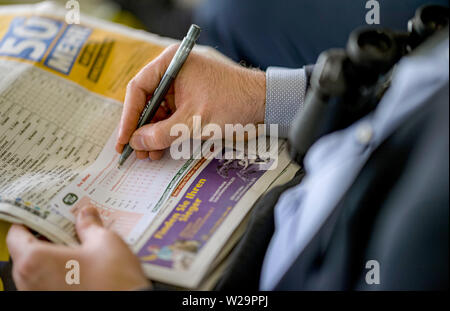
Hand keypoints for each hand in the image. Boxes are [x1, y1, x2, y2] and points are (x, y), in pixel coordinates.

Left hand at [6, 207, 149, 290]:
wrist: (128, 305)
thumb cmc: (114, 281)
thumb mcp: (104, 242)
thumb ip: (90, 226)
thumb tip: (87, 215)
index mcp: (35, 261)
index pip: (17, 235)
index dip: (33, 221)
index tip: (46, 214)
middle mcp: (30, 283)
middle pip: (27, 253)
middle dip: (47, 239)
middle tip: (67, 226)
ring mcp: (41, 296)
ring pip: (38, 271)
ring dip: (55, 258)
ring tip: (78, 246)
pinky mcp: (54, 302)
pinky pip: (48, 285)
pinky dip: (61, 274)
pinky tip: (82, 266)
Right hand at [115, 44, 265, 159]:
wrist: (266, 105)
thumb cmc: (233, 103)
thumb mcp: (193, 121)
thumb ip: (161, 133)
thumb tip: (135, 143)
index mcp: (172, 64)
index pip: (139, 88)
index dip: (129, 116)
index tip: (123, 139)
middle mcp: (175, 72)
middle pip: (147, 101)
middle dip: (141, 129)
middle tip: (134, 152)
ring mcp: (184, 86)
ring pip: (159, 111)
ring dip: (153, 134)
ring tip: (148, 155)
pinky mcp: (192, 99)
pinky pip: (173, 116)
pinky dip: (167, 133)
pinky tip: (161, 149)